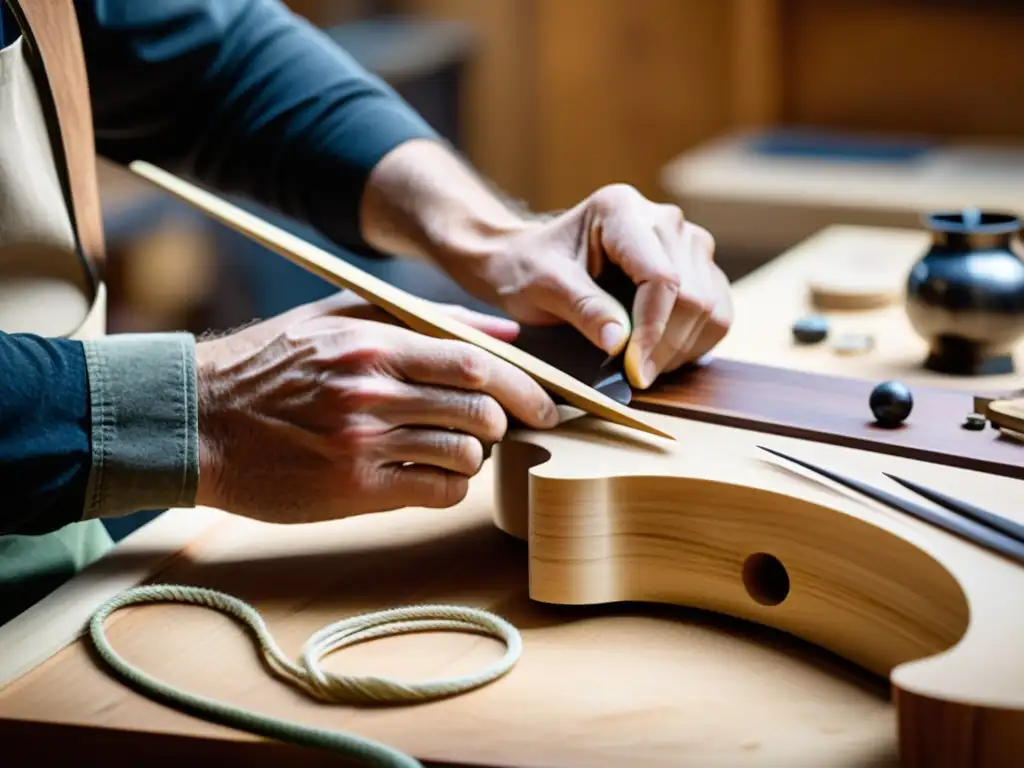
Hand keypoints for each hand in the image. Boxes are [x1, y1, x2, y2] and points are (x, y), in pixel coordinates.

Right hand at [194, 292, 558, 523]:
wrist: (198, 421)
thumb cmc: (271, 365)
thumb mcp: (337, 317)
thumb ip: (424, 318)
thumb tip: (504, 333)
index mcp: (370, 344)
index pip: (473, 362)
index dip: (521, 385)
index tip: (544, 402)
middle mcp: (370, 393)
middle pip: (478, 410)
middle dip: (504, 421)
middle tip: (500, 426)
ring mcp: (361, 445)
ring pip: (464, 455)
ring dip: (475, 455)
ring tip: (457, 448)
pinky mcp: (352, 491)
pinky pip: (436, 492)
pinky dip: (451, 485)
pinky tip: (434, 474)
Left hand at [452, 184, 732, 388]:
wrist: (528, 260)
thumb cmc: (529, 268)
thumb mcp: (543, 287)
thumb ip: (583, 309)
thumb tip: (621, 343)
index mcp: (621, 210)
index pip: (661, 276)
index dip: (652, 329)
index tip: (632, 369)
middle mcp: (664, 219)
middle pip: (692, 295)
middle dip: (664, 345)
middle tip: (633, 376)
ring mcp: (687, 242)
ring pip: (711, 307)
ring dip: (681, 349)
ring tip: (643, 367)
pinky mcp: (698, 267)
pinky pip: (718, 312)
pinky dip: (694, 343)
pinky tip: (660, 356)